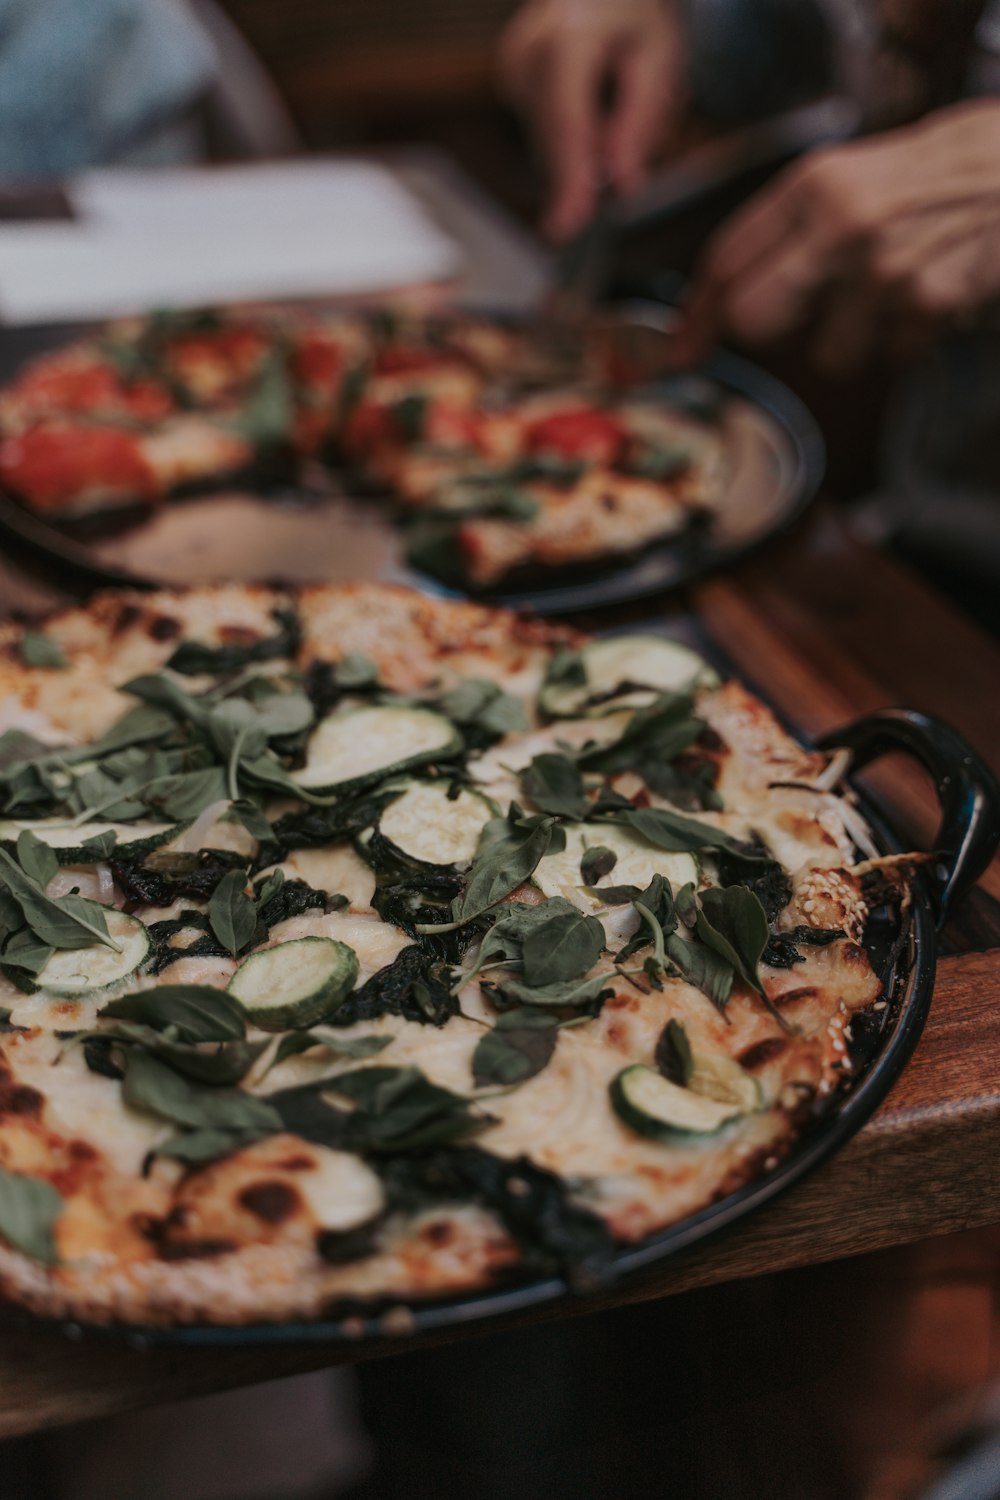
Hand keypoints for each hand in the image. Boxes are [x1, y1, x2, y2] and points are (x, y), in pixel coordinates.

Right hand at [498, 0, 683, 239]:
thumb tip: (624, 183)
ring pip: (550, 142)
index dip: (570, 179)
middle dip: (588, 167)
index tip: (569, 225)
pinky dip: (574, 134)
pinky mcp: (510, 78)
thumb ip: (641, 121)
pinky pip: (545, 131)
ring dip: (587, 146)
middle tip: (626, 161)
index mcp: (569, 36)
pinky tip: (595, 102)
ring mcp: (513, 65)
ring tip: (618, 102)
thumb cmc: (635, 14)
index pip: (567, 124)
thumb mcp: (659, 57)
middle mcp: (528, 50)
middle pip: (555, 140)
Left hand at [677, 101, 999, 373]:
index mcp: (813, 184)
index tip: (683, 347)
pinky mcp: (928, 303)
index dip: (698, 314)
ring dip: (850, 344)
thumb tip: (722, 297)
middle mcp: (840, 225)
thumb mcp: (847, 176)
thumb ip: (787, 230)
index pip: (726, 260)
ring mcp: (884, 268)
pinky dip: (904, 342)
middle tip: (797, 321)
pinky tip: (924, 298)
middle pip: (754, 320)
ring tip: (884, 298)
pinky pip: (890, 358)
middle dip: (768, 335)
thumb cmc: (929, 176)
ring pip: (826, 357)